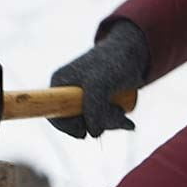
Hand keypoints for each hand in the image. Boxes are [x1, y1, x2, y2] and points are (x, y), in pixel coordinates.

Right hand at [49, 19, 148, 138]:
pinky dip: (113, 121)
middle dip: (97, 124)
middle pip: (75, 123)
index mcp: (59, 84)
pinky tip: (123, 115)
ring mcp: (83, 99)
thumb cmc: (112, 62)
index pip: (54, 114)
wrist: (132, 52)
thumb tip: (91, 134)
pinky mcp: (98, 103)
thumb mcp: (100, 83)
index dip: (67, 127)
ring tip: (121, 110)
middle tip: (115, 113)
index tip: (83, 132)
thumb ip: (94, 107)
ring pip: (92, 124)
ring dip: (109, 123)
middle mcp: (68, 93)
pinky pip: (102, 122)